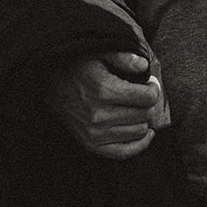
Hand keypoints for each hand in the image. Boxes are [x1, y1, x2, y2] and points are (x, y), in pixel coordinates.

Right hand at [46, 50, 167, 159]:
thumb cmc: (80, 68)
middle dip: (148, 104)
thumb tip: (144, 66)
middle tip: (144, 96)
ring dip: (143, 120)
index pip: (146, 98)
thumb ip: (124, 58)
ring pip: (138, 132)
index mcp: (104, 90)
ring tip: (138, 109)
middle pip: (144, 115)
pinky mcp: (91, 144)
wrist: (53, 86)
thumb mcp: (101, 54)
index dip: (154, 89)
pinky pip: (124, 152)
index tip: (150, 84)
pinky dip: (139, 144)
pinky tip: (145, 133)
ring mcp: (94, 132)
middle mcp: (99, 114)